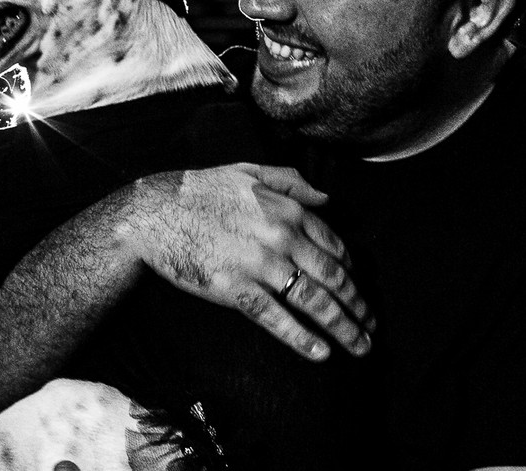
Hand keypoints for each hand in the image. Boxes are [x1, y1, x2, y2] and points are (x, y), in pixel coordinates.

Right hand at [126, 163, 372, 360]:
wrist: (154, 213)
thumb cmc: (197, 191)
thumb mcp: (247, 171)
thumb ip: (289, 180)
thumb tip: (327, 197)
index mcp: (287, 209)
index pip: (335, 245)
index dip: (353, 272)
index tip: (359, 289)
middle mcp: (281, 236)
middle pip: (334, 277)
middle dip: (359, 306)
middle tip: (371, 326)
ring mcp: (259, 265)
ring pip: (315, 301)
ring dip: (344, 327)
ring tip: (360, 346)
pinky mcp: (236, 290)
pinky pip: (278, 318)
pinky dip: (303, 338)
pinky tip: (322, 354)